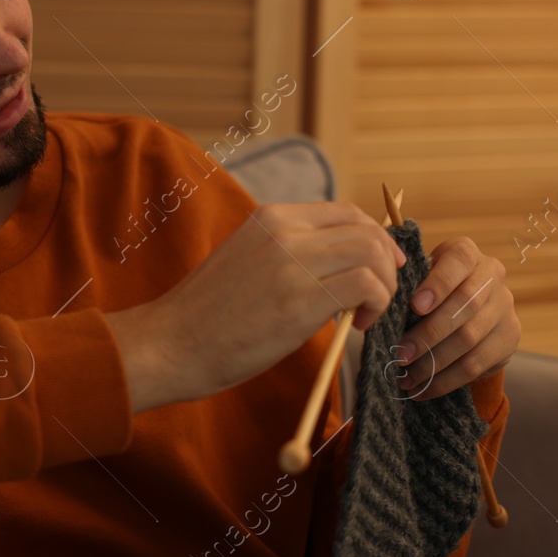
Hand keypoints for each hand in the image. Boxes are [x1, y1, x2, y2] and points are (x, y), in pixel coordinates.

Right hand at [106, 202, 406, 412]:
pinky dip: (376, 304)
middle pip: (366, 230)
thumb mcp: (249, 262)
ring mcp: (293, 260)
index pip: (345, 212)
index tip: (379, 270)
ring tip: (365, 315)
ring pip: (373, 252)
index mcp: (272, 217)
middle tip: (378, 298)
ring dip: (384, 286)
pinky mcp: (301, 297)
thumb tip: (339, 265)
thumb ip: (290, 254)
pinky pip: (367, 284)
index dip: (374, 240)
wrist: (170, 344)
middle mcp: (284, 229)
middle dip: (386, 264)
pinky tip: (358, 326)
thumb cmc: (207, 317)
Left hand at [392, 236, 519, 400]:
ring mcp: (505, 307)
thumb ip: (407, 285)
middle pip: (465, 305)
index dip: (438, 284)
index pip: (458, 261)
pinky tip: (421, 390)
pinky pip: (476, 365)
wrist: (469, 310)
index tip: (414, 306)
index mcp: (466, 253)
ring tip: (406, 378)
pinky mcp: (509, 338)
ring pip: (469, 339)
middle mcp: (492, 275)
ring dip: (433, 363)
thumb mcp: (421, 278)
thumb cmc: (430, 290)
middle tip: (401, 355)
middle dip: (428, 333)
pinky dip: (445, 381)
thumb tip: (380, 309)